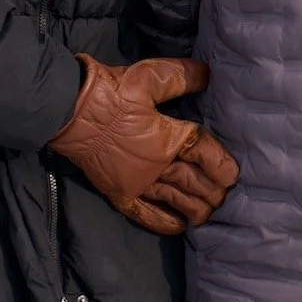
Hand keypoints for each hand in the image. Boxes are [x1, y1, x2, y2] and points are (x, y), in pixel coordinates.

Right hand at [48, 54, 225, 234]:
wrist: (67, 111)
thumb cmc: (111, 93)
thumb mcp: (149, 78)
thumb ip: (181, 77)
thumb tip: (208, 74)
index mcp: (169, 139)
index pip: (205, 154)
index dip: (222, 164)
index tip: (233, 174)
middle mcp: (158, 166)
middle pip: (193, 181)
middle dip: (212, 190)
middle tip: (225, 197)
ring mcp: (138, 182)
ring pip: (174, 199)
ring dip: (194, 208)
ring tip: (209, 214)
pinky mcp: (119, 191)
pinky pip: (143, 213)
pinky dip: (162, 221)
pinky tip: (178, 227)